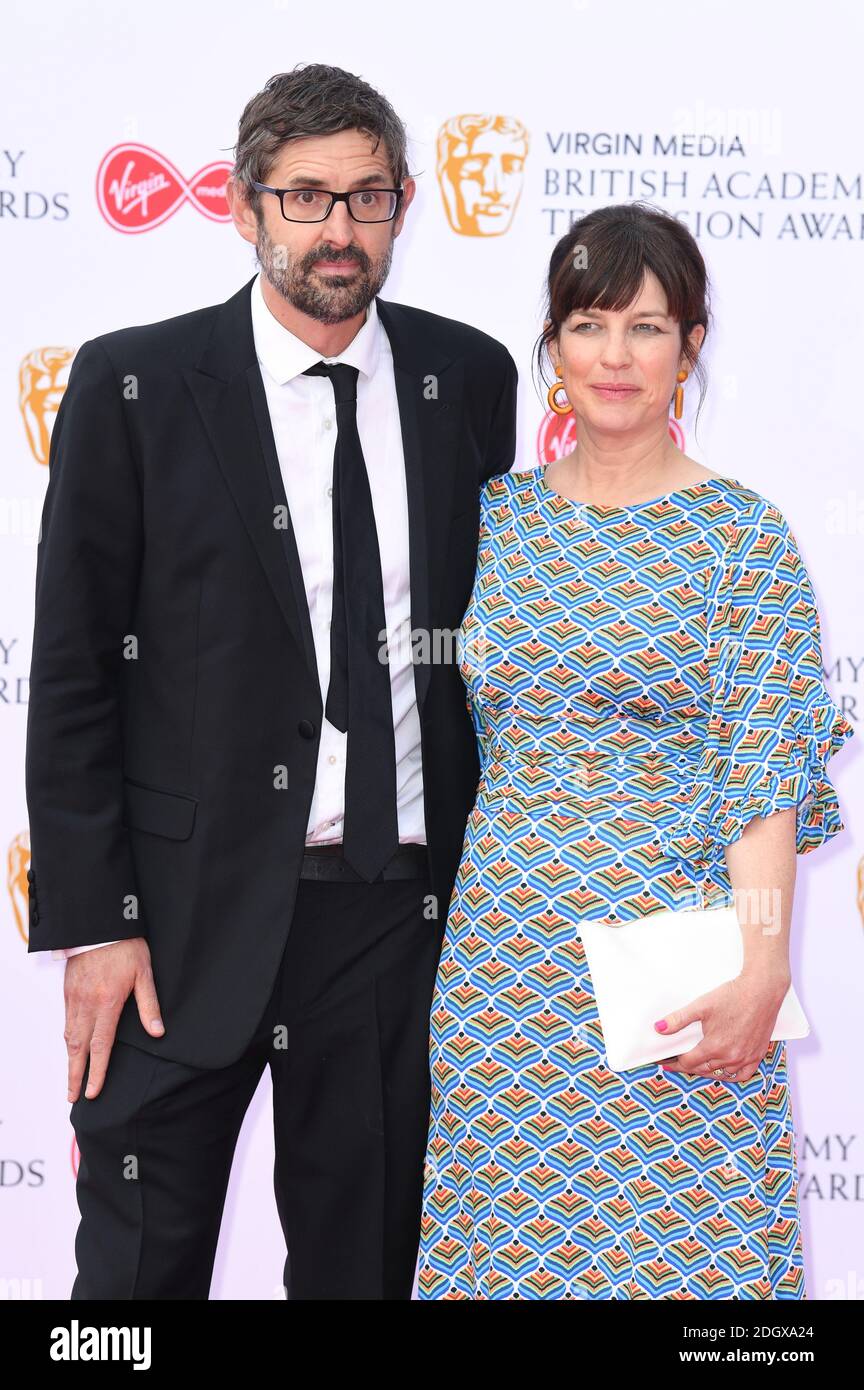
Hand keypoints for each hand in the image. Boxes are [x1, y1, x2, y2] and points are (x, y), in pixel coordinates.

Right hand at [64, 938, 163, 1101]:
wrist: (99, 923)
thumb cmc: (126, 945)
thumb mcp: (144, 972)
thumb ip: (150, 1004)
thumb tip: (157, 1032)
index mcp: (108, 1002)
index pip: (100, 1046)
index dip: (97, 1071)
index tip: (93, 1092)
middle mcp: (87, 1004)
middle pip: (78, 1048)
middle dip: (75, 1075)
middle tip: (74, 1097)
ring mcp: (74, 998)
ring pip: (69, 1036)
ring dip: (70, 1060)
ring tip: (71, 1080)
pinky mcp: (68, 990)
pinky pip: (66, 1021)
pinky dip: (67, 1040)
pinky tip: (71, 1048)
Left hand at [654, 968, 790, 1082]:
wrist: (762, 991)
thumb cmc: (732, 996)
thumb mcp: (701, 1005)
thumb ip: (678, 1019)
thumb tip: (658, 1028)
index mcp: (714, 1046)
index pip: (688, 1063)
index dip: (674, 1063)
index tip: (666, 1062)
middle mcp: (730, 1057)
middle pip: (703, 1069)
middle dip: (688, 1067)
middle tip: (678, 1063)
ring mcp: (745, 1058)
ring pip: (721, 1074)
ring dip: (707, 1071)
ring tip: (697, 1064)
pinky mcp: (757, 1055)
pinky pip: (743, 1075)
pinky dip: (731, 1075)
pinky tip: (723, 1069)